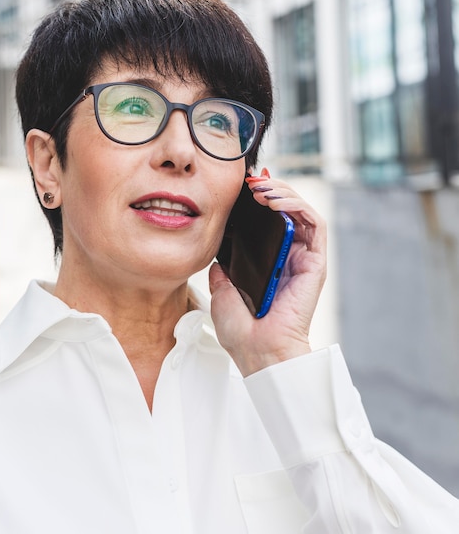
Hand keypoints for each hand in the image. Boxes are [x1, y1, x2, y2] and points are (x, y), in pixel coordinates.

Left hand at [209, 170, 326, 375]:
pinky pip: (314, 224)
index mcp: (269, 262)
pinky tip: (274, 202)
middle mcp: (289, 257)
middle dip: (271, 189)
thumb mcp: (222, 291)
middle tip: (250, 182)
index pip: (270, 221)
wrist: (258, 351)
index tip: (242, 187)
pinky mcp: (315, 262)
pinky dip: (298, 206)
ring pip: (302, 211)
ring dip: (283, 192)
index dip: (261, 199)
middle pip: (287, 210)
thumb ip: (223, 270)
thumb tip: (218, 255)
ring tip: (260, 188)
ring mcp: (303, 258)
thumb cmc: (241, 330)